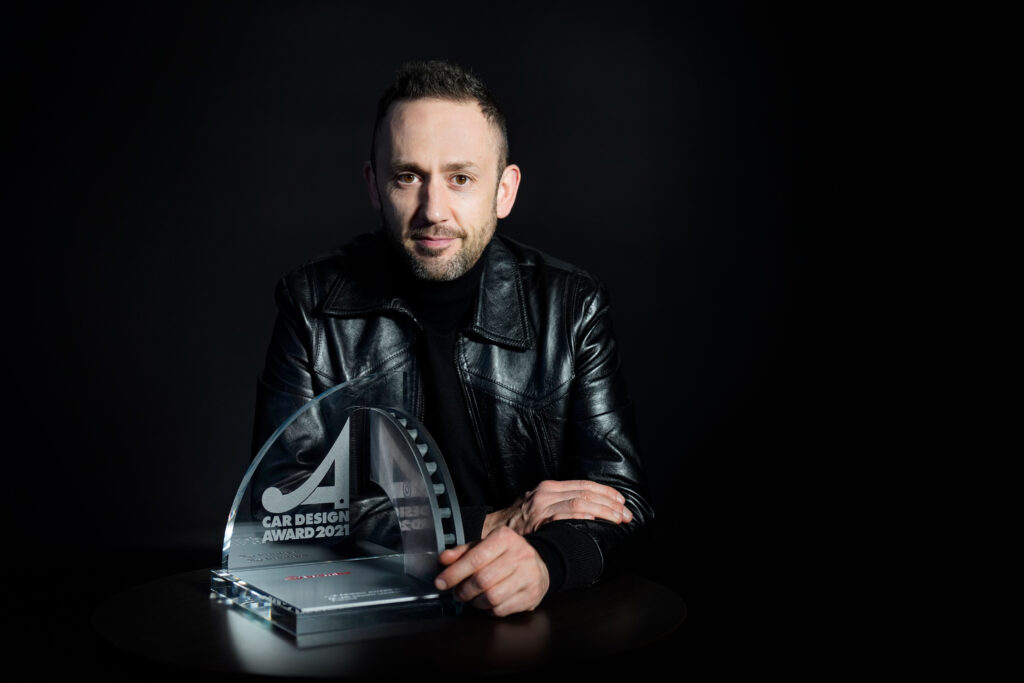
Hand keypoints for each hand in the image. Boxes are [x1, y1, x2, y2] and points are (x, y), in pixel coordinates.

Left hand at [435, 526, 549, 616]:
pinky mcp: (532, 594)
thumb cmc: (504, 556)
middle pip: (483, 580)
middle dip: (464, 591)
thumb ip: (463, 552)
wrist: (538, 565)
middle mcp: (520, 554)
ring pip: (492, 597)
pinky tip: (488, 603)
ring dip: (476, 602)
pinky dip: (489, 610)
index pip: (475, 558)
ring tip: (473, 598)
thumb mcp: (484, 547)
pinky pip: (502, 609)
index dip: (454, 573)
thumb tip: (443, 559)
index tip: (440, 583)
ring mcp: (529, 575)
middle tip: (458, 593)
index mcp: (505, 538)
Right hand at [482, 479, 632, 536]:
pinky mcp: (536, 520)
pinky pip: (562, 516)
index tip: (622, 501)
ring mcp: (541, 505)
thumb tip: (588, 509)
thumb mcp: (538, 504)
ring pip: (579, 502)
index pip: (584, 485)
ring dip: (603, 511)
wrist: (491, 531)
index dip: (606, 492)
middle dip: (610, 503)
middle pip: (586, 492)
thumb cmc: (517, 522)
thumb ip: (559, 503)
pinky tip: (592, 520)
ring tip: (618, 519)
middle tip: (626, 515)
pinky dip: (579, 516)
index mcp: (550, 487)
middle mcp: (546, 492)